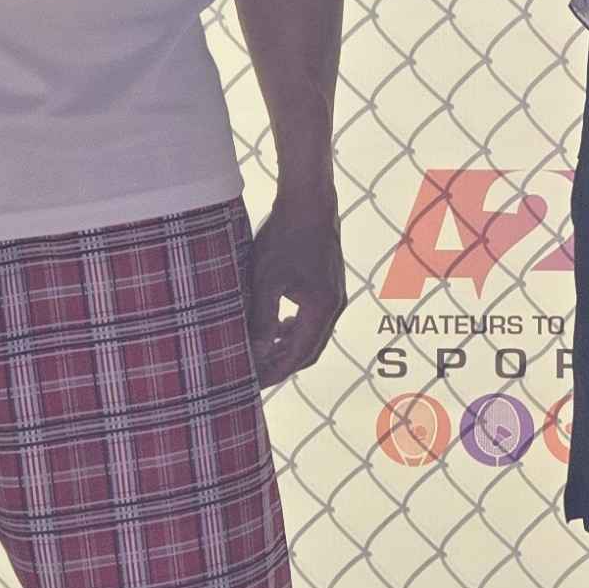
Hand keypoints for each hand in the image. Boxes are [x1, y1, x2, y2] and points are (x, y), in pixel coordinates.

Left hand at [244, 183, 344, 384]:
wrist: (309, 203)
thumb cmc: (285, 236)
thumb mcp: (266, 279)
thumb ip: (262, 318)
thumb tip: (256, 351)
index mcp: (321, 308)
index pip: (299, 355)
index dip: (276, 372)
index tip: (254, 384)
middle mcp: (334, 306)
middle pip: (309, 351)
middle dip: (282, 366)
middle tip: (255, 376)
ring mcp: (335, 297)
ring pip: (311, 336)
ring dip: (288, 348)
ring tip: (261, 355)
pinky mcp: (329, 286)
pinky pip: (313, 320)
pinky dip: (295, 330)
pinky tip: (277, 327)